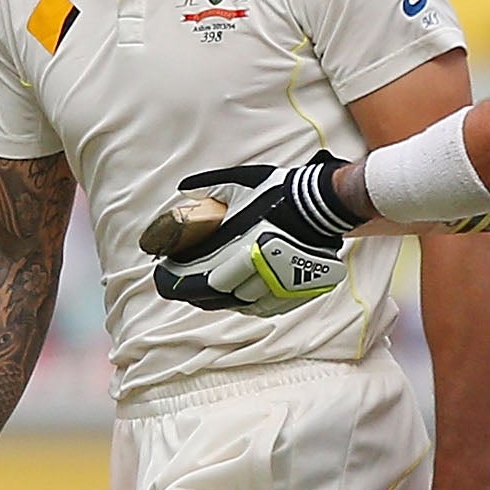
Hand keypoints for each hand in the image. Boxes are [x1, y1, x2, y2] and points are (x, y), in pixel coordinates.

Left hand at [148, 157, 355, 314]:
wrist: (325, 204)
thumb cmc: (281, 193)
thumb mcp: (242, 182)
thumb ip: (210, 186)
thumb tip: (183, 188)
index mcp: (246, 252)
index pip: (201, 283)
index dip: (177, 285)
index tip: (164, 278)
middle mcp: (263, 276)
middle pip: (217, 299)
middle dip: (194, 293)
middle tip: (180, 284)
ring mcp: (282, 289)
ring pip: (241, 306)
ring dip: (222, 298)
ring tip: (210, 286)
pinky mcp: (296, 294)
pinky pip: (265, 307)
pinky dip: (250, 302)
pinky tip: (242, 291)